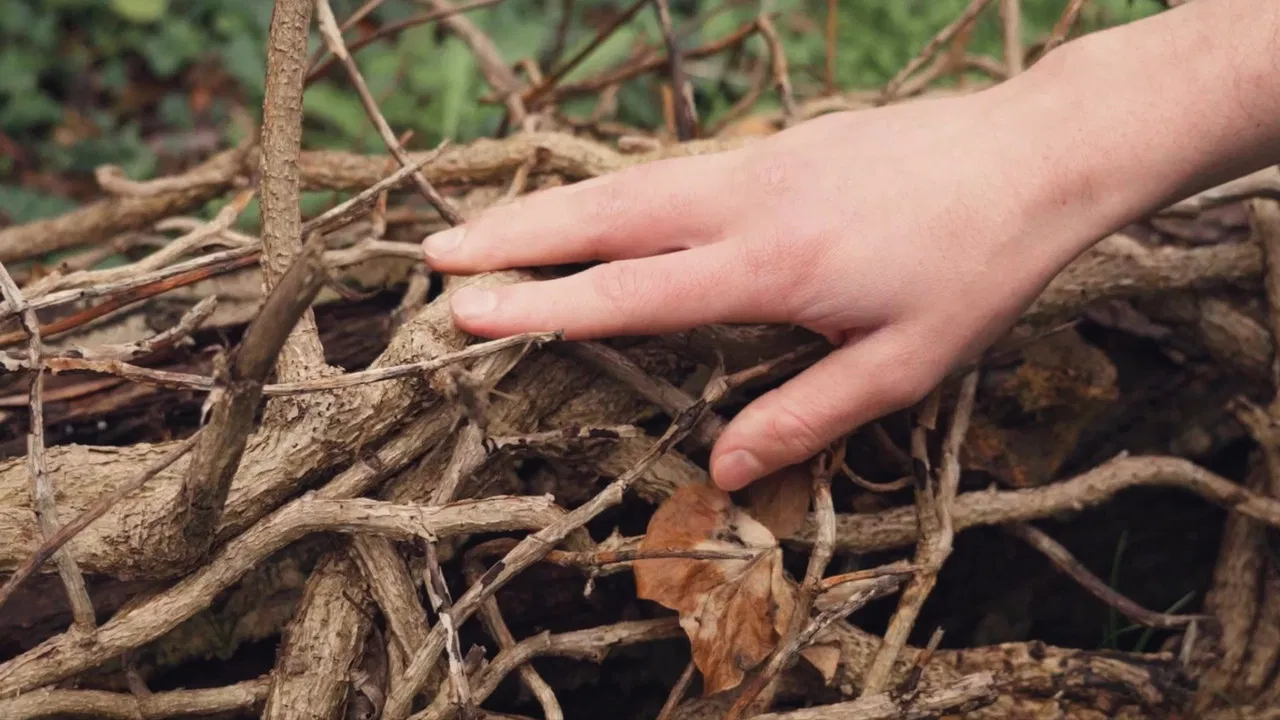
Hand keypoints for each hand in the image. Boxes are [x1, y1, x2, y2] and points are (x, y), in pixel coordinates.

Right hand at [420, 90, 1108, 491]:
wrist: (1033, 155)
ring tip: (486, 228)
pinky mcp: (776, 146)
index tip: (460, 310)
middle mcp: (744, 203)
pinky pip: (672, 170)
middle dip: (512, 237)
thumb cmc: (975, 269)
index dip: (538, 306)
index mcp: (767, 268)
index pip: (627, 292)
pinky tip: (596, 210)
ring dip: (551, 207)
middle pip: (603, 216)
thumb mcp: (903, 367)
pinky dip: (612, 191)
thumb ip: (806, 417)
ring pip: (629, 183)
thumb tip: (723, 469)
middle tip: (431, 252)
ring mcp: (757, 163)